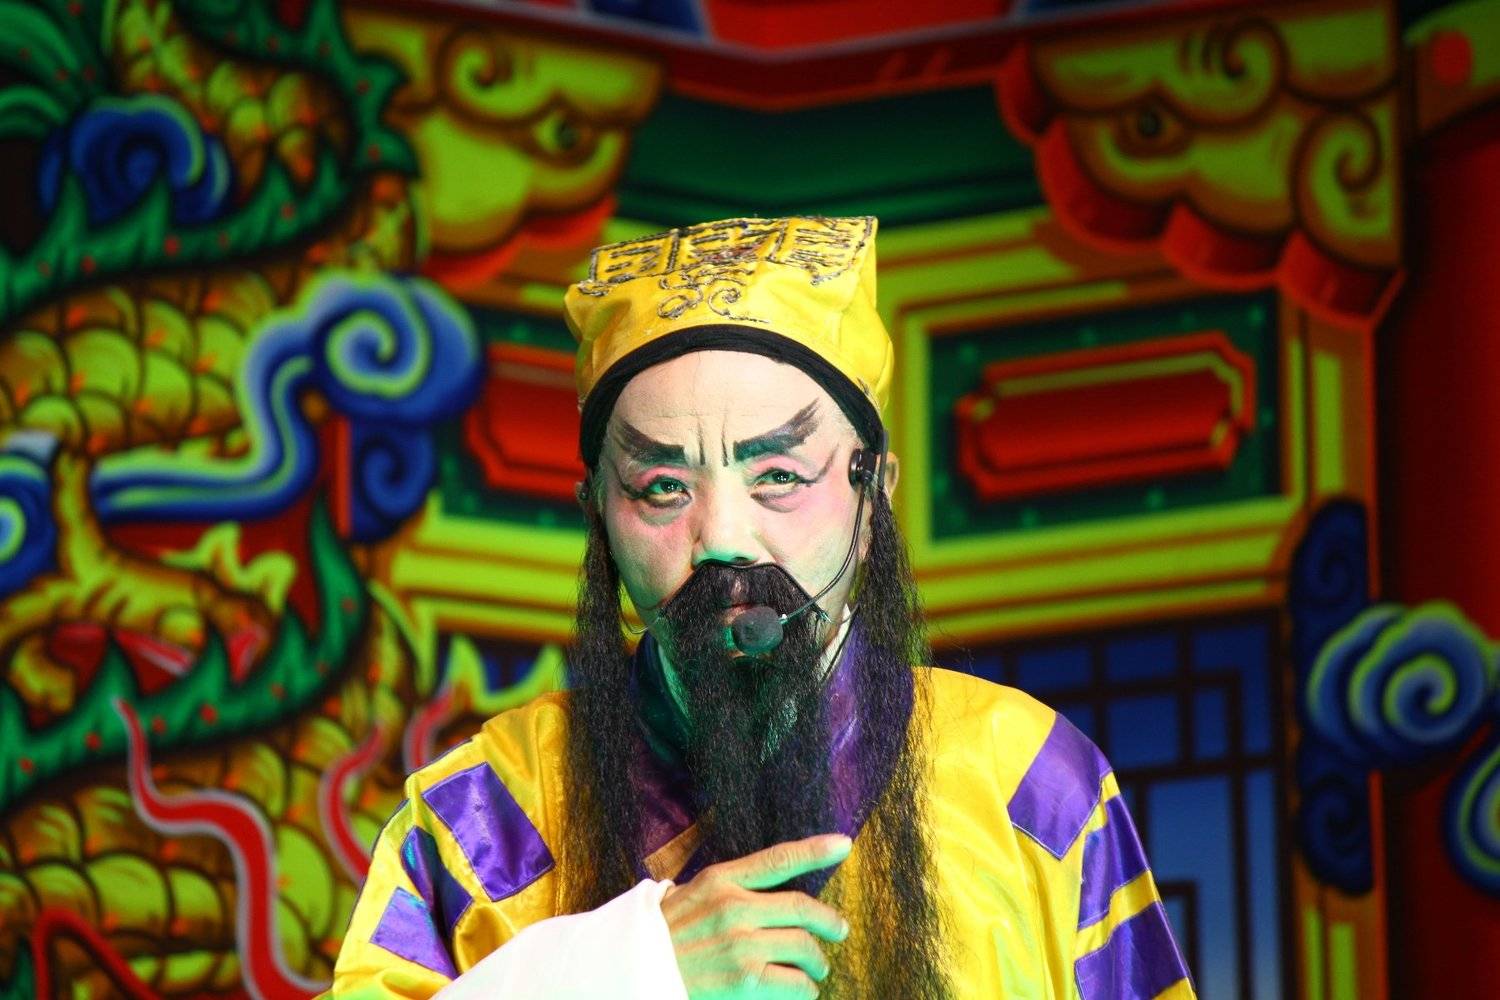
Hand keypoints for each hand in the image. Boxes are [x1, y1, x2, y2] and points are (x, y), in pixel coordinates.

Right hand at [661, 833, 851, 998]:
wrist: (631, 968)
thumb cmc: (659, 935)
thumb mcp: (688, 894)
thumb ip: (726, 888)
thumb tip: (766, 887)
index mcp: (721, 880)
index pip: (778, 859)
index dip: (815, 850)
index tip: (843, 844)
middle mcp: (734, 907)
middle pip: (802, 908)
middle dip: (829, 920)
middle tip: (839, 929)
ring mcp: (741, 944)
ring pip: (804, 946)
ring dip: (817, 960)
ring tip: (816, 967)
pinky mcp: (744, 980)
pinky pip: (794, 982)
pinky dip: (805, 988)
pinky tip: (802, 989)